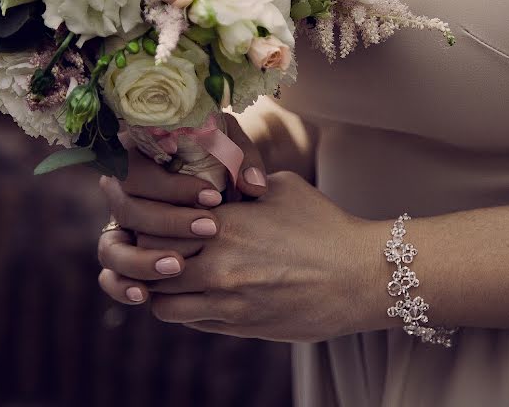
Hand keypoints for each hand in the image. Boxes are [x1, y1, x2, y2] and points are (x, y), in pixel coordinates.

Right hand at [97, 114, 268, 305]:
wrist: (219, 189)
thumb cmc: (221, 158)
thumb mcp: (229, 148)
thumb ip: (242, 160)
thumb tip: (253, 186)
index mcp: (136, 156)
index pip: (141, 171)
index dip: (173, 187)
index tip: (214, 198)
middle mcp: (120, 192)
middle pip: (127, 209)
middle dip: (168, 222)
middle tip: (210, 230)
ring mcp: (118, 227)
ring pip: (112, 248)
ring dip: (141, 260)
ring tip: (177, 266)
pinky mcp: (123, 256)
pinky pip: (110, 275)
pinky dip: (121, 286)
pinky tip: (144, 295)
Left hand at [100, 171, 389, 342]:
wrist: (360, 276)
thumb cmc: (325, 226)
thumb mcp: (283, 188)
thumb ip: (241, 184)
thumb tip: (216, 182)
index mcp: (224, 224)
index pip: (156, 227)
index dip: (151, 223)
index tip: (159, 219)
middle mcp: (217, 265)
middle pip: (150, 266)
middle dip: (148, 256)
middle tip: (158, 247)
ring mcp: (227, 301)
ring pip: (162, 303)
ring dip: (161, 289)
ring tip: (174, 276)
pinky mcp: (240, 327)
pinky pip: (191, 322)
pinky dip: (185, 309)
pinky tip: (199, 295)